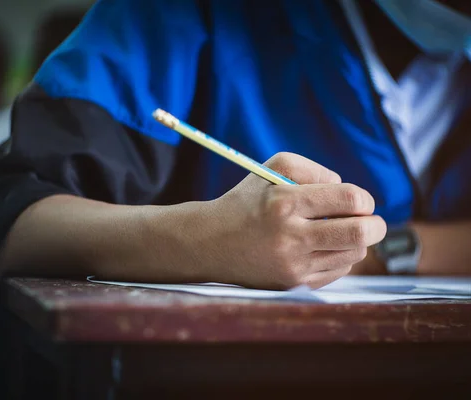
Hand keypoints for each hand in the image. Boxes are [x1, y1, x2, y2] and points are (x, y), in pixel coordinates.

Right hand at [202, 152, 386, 288]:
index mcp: (284, 203)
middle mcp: (289, 236)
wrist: (211, 243)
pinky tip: (322, 247)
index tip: (359, 201)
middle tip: (370, 220)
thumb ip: (313, 169)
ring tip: (338, 231)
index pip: (350, 200)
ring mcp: (292, 265)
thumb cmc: (246, 201)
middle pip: (360, 233)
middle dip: (375, 224)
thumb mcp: (271, 169)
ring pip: (353, 254)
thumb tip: (346, 189)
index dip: (365, 199)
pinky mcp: (293, 284)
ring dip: (356, 240)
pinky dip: (339, 257)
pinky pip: (338, 271)